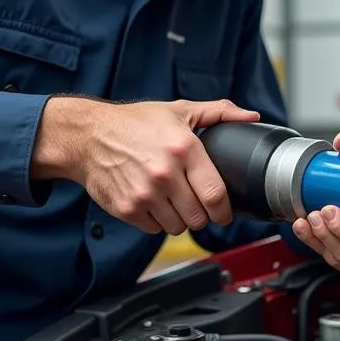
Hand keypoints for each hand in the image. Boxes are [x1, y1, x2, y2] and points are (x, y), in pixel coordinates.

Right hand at [33, 96, 258, 235]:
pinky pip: (154, 229)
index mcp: (184, 148)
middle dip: (201, 214)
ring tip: (172, 200)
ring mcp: (144, 194)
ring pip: (177, 227)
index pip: (216, 195)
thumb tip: (251, 117)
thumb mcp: (179, 111)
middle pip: (199, 217)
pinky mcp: (126, 208)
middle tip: (194, 202)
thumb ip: (219, 113)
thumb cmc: (135, 123)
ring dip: (179, 219)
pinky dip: (157, 221)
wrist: (88, 136)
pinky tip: (152, 202)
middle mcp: (165, 173)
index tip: (224, 213)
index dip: (224, 211)